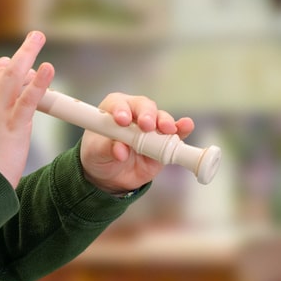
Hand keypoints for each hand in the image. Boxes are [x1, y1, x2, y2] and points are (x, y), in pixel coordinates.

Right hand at [0, 32, 54, 187]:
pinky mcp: (14, 126)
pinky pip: (29, 99)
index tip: (12, 63)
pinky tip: (48, 69)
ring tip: (38, 38)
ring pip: (13, 76)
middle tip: (34, 41)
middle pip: (1, 71)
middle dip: (19, 57)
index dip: (1, 66)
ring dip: (28, 53)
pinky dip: (40, 82)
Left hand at [79, 93, 194, 194]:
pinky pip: (175, 133)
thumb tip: (120, 150)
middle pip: (144, 107)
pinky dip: (182, 129)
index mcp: (113, 110)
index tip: (122, 120)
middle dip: (147, 114)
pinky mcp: (164, 142)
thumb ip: (106, 148)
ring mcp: (151, 128)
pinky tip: (185, 126)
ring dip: (165, 122)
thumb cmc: (99, 155)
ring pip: (161, 118)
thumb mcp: (95, 152)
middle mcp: (134, 114)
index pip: (118, 104)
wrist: (110, 176)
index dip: (121, 109)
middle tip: (146, 125)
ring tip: (166, 129)